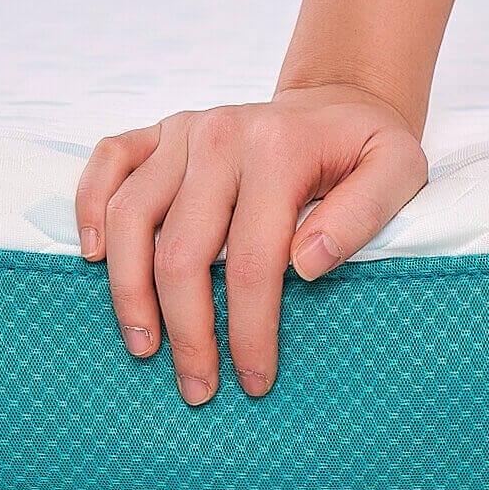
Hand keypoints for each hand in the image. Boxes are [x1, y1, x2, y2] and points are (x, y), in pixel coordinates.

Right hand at [75, 83, 426, 404]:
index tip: (253, 380)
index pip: (251, 260)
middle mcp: (220, 134)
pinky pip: (108, 160)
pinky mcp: (157, 130)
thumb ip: (364, 213)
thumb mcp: (399, 169)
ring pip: (131, 216)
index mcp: (277, 149)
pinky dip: (89, 206)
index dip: (248, 329)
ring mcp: (183, 130)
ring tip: (143, 345)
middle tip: (197, 387)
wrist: (333, 103)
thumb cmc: (362, 148)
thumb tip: (305, 263)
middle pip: (183, 250)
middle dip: (188, 331)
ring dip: (129, 290)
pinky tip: (94, 257)